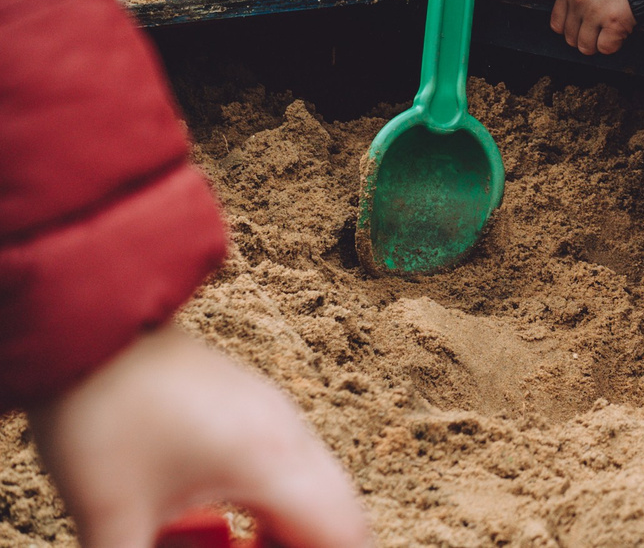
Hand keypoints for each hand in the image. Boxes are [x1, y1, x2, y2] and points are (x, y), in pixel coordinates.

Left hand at [28, 323, 370, 547]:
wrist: (92, 324)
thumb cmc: (104, 412)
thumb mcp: (112, 518)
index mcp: (272, 464)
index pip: (344, 534)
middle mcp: (289, 436)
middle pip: (340, 512)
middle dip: (312, 546)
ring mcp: (274, 414)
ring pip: (316, 487)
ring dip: (293, 528)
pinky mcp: (251, 406)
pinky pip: (290, 463)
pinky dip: (276, 502)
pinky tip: (227, 518)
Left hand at [541, 0, 635, 55]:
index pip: (556, 23)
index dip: (568, 28)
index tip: (579, 25)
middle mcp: (580, 3)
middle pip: (570, 38)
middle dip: (583, 37)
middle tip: (596, 29)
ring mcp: (597, 15)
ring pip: (585, 46)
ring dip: (596, 44)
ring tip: (606, 33)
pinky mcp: (615, 24)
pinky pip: (606, 48)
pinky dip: (612, 45)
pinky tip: (617, 34)